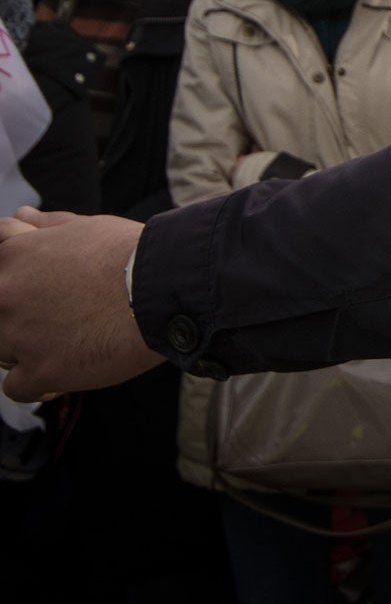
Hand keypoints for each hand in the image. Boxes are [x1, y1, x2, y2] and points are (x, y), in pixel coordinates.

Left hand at [0, 209, 160, 400]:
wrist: (161, 288)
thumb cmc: (129, 253)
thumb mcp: (86, 227)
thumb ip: (47, 225)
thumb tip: (21, 216)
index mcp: (13, 257)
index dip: (19, 274)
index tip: (42, 283)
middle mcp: (5, 296)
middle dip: (20, 313)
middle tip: (60, 313)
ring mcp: (18, 336)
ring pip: (1, 351)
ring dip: (26, 348)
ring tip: (67, 342)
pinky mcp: (40, 371)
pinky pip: (16, 387)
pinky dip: (39, 381)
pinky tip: (64, 369)